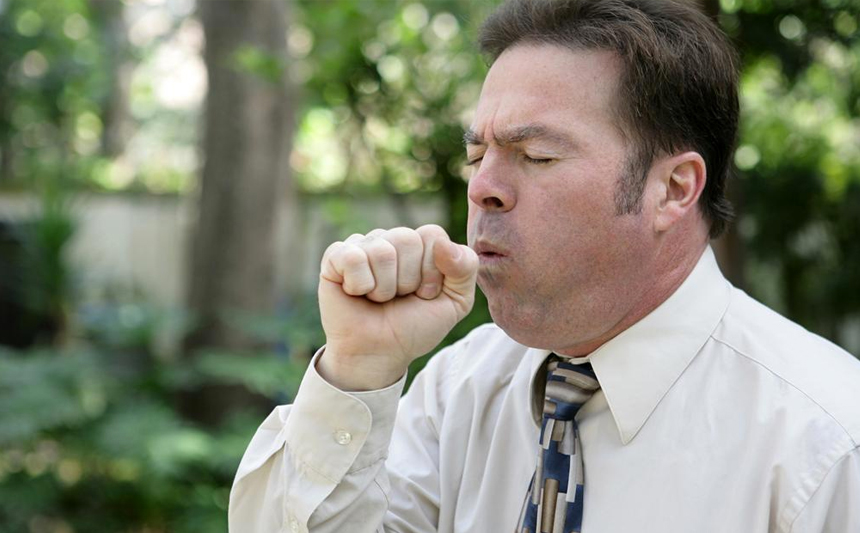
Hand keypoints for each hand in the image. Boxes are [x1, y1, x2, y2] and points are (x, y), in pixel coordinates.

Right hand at [317, 225, 478, 390]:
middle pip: (406, 238)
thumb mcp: (456, 302)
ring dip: (384, 287)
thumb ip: (465, 267)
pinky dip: (359, 284)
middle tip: (399, 298)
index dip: (432, 270)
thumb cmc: (414, 326)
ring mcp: (362, 246)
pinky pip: (352, 257)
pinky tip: (357, 293)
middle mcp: (390, 239)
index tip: (425, 294)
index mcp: (419, 245)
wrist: (380, 354)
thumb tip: (443, 243)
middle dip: (408, 280)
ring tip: (378, 299)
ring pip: (381, 250)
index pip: (432, 234)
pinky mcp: (335, 258)